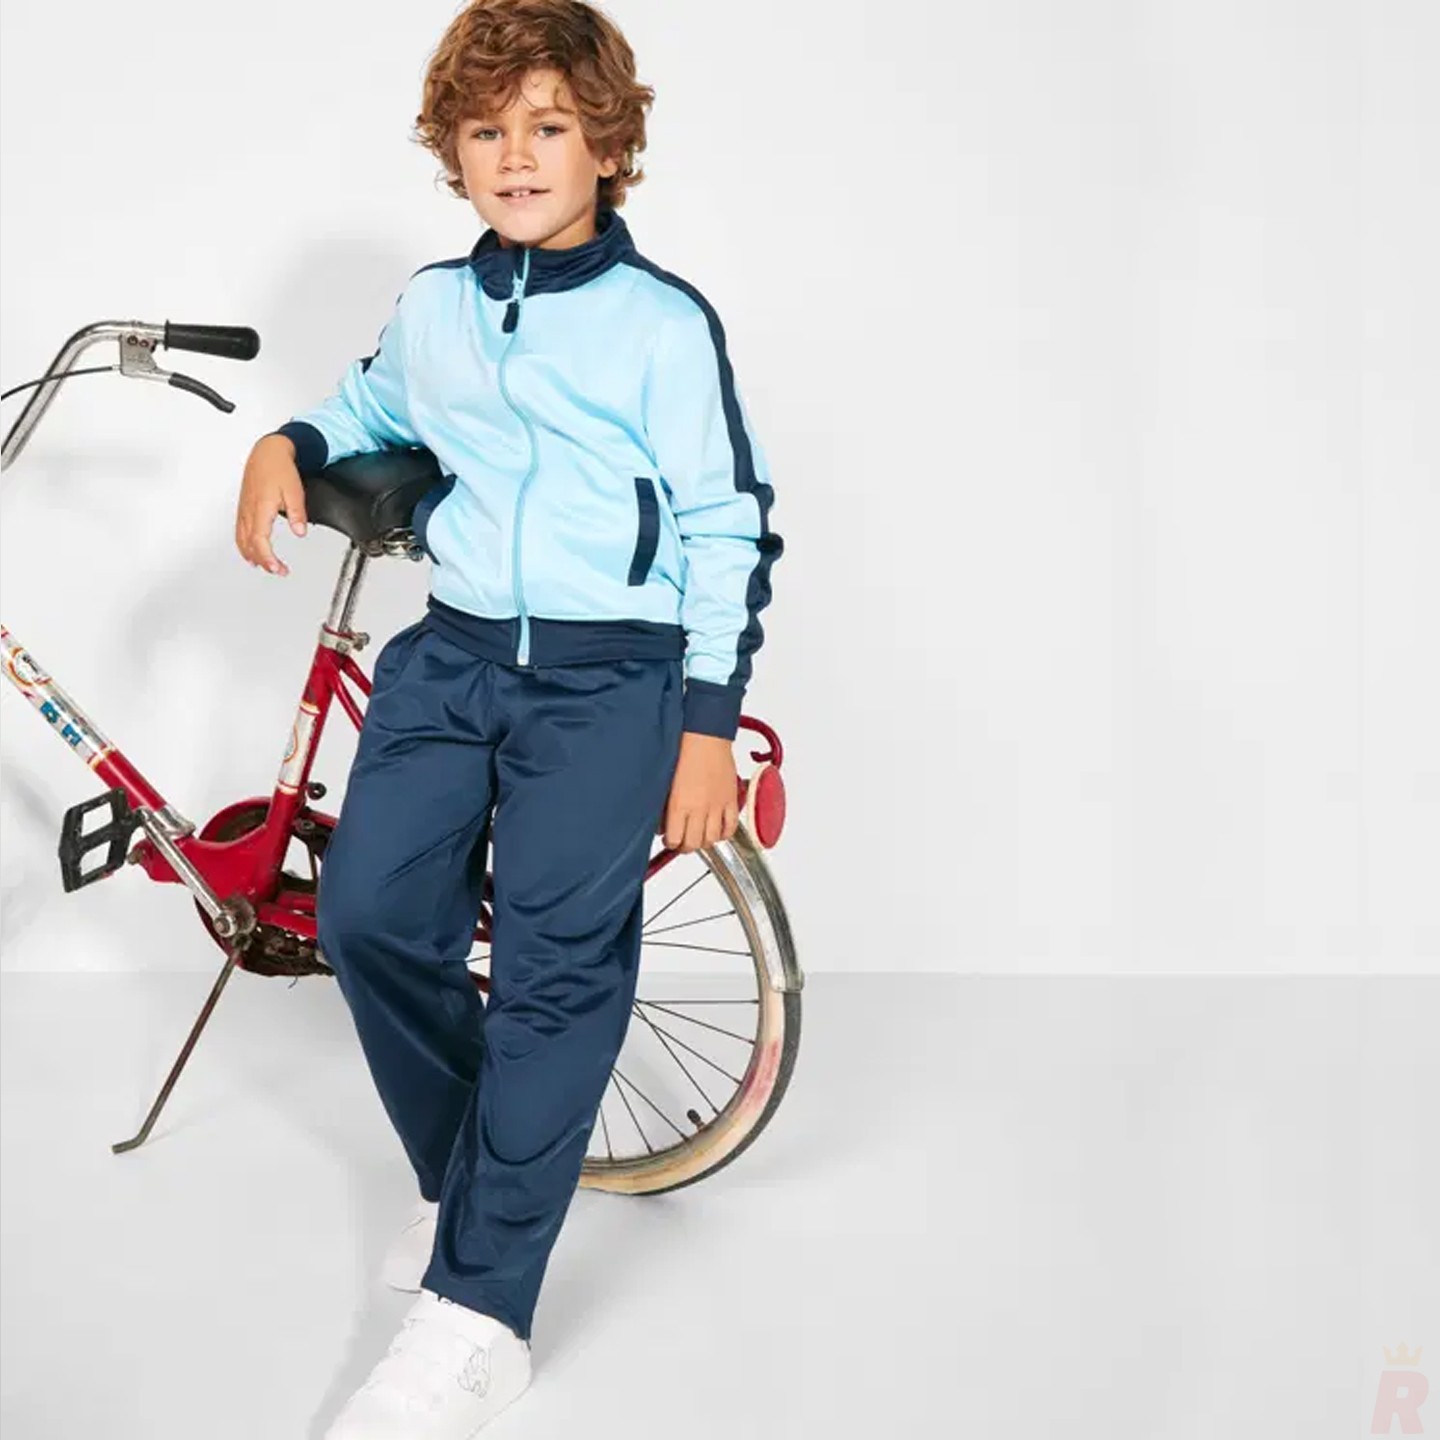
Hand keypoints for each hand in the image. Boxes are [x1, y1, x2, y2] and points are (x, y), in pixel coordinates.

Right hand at [235, 434, 307, 575]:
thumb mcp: (295, 490)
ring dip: (253, 556)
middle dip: (264, 562)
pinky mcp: (243, 508)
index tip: (278, 569)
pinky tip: (251, 553)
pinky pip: (239, 533)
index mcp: (260, 508)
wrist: (267, 453)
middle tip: (279, 571)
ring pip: (242, 540)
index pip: (259, 541)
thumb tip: (300, 532)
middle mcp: (248, 511)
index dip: (267, 558)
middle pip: (250, 545)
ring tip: (267, 567)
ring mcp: (244, 510)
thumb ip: (297, 513)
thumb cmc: (279, 468)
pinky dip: (244, 547)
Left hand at [660, 731, 738, 852]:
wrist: (706, 736)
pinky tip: (717, 830)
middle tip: (682, 839)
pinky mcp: (732, 800)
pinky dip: (724, 833)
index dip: (671, 843)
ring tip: (699, 834)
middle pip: (693, 844)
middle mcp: (700, 808)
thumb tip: (662, 824)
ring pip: (712, 840)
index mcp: (680, 804)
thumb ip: (663, 806)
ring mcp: (718, 806)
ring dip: (704, 841)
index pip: (675, 840)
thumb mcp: (666, 782)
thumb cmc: (684, 751)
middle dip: (686, 845)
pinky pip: (731, 828)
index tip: (669, 838)